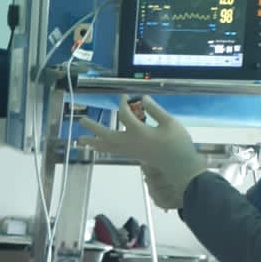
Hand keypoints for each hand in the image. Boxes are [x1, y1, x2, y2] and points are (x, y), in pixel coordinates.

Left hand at [81, 97, 204, 210]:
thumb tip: (143, 98)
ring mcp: (130, 151)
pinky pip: (113, 151)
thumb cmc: (178, 143)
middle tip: (81, 121)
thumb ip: (155, 110)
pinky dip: (103, 148)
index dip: (123, 104)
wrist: (180, 165)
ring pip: (107, 147)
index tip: (124, 96)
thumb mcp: (170, 123)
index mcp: (140, 133)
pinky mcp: (132, 155)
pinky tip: (97, 147)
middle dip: (94, 128)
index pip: (125, 115)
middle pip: (107, 135)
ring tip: (80, 140)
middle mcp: (130, 143)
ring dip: (93, 142)